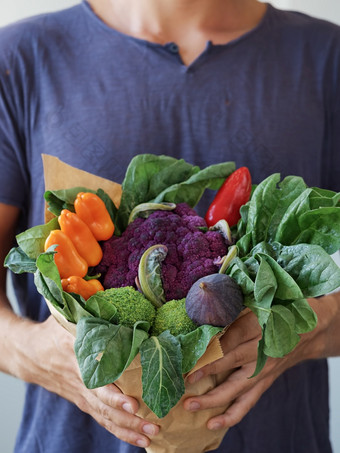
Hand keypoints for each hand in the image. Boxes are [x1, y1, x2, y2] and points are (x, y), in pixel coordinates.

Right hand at [19, 316, 158, 447]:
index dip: (113, 394)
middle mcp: (80, 379)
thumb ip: (88, 308)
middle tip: (152, 421)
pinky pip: (102, 420)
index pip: (97, 379)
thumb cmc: (55, 331)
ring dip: (129, 428)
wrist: (31, 354)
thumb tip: (119, 294)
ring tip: (152, 433)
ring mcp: (81, 394)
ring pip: (105, 416)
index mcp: (77, 355)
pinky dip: (120, 432)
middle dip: (128, 417)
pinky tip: (140, 440)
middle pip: (104, 404)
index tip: (132, 403)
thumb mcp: (67, 316)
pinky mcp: (83, 402)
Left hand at [183, 297, 337, 430]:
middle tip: (186, 379)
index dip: (213, 346)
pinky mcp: (264, 382)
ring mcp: (263, 370)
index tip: (191, 355)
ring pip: (238, 388)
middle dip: (208, 372)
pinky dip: (232, 415)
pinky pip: (247, 402)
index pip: (233, 337)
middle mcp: (261, 351)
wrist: (308, 330)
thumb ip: (234, 308)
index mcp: (258, 326)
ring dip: (213, 399)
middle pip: (232, 362)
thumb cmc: (278, 311)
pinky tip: (214, 423)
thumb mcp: (257, 303)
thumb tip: (206, 305)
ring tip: (191, 406)